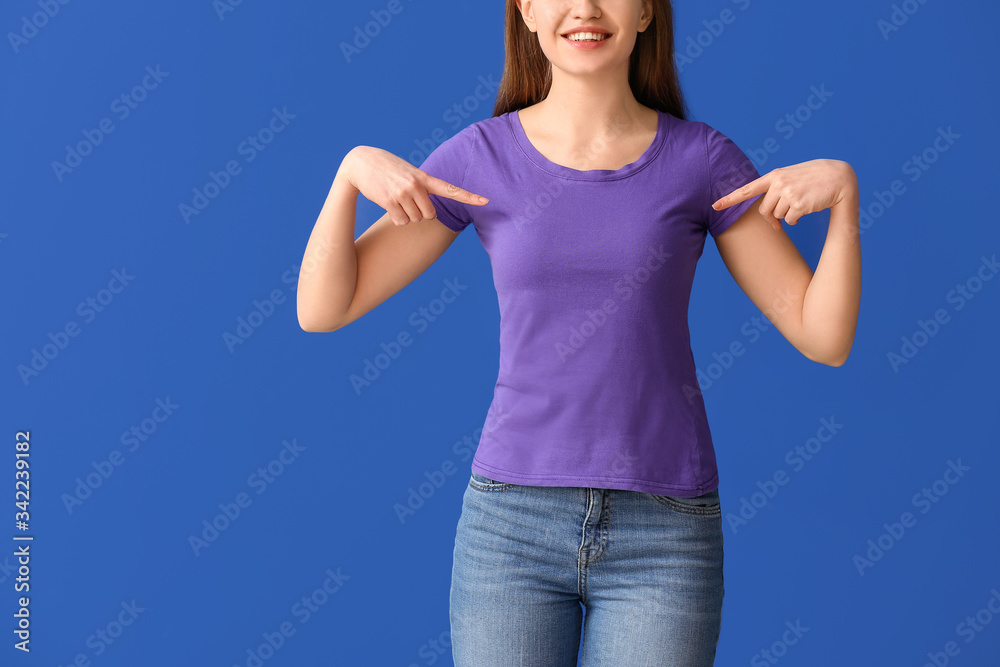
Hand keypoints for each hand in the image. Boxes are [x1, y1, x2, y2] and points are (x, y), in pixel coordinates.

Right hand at [341, 146, 488, 225]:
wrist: (360, 163)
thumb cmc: (387, 169)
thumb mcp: (409, 172)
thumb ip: (422, 187)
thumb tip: (428, 213)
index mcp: (424, 177)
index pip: (451, 189)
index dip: (469, 197)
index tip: (486, 201)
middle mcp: (416, 185)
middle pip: (430, 215)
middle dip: (420, 213)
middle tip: (408, 201)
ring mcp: (403, 193)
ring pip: (415, 220)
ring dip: (406, 216)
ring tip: (396, 199)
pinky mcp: (389, 201)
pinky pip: (401, 222)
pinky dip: (396, 219)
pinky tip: (389, 205)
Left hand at [712, 159, 857, 230]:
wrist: (839, 177)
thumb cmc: (813, 180)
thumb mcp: (791, 179)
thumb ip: (775, 192)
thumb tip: (769, 220)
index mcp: (774, 176)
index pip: (747, 189)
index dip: (730, 199)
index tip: (715, 206)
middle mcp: (779, 183)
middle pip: (763, 211)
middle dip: (772, 217)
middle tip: (785, 215)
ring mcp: (789, 193)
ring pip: (776, 217)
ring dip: (786, 217)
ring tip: (801, 204)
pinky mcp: (799, 204)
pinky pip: (790, 221)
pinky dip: (796, 220)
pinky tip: (808, 207)